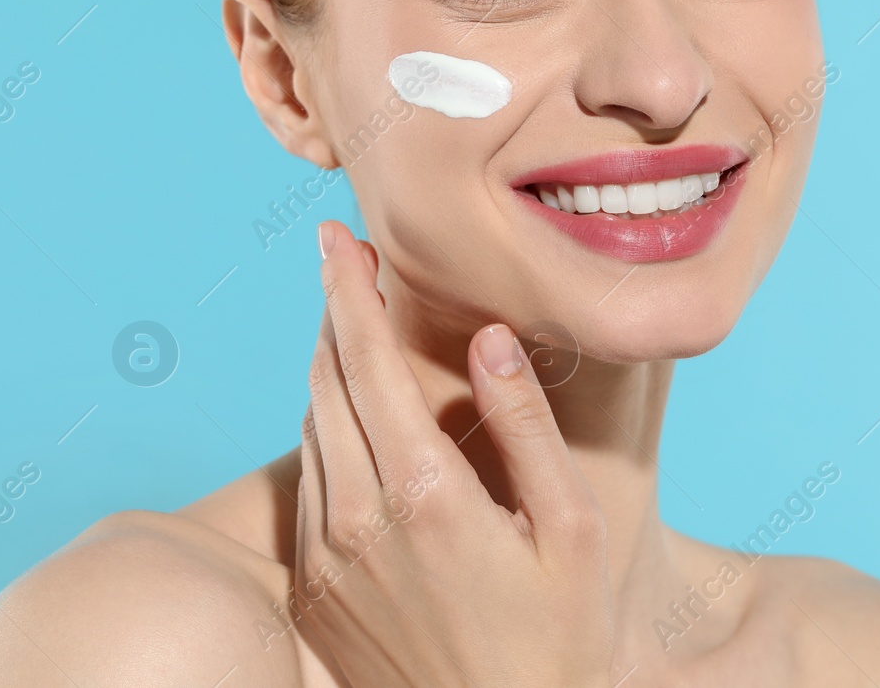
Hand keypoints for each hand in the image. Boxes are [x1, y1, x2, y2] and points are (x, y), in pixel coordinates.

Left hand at [293, 220, 617, 687]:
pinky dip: (324, 430)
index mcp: (424, 494)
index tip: (338, 239)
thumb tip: (489, 337)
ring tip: (353, 326)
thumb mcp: (572, 531)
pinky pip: (308, 484)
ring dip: (327, 369)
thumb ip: (526, 427)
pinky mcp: (313, 590)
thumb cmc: (559, 640)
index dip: (349, 290)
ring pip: (310, 429)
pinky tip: (351, 415)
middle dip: (333, 312)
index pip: (365, 362)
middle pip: (325, 382)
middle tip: (345, 261)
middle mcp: (359, 520)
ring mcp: (328, 558)